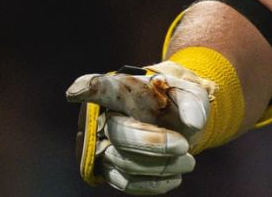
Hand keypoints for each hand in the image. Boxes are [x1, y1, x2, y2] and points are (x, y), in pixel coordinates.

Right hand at [66, 62, 213, 194]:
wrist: (178, 120)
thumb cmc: (178, 99)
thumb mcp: (192, 90)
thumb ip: (194, 101)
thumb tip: (195, 123)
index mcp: (124, 89)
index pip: (103, 87)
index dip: (90, 89)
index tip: (77, 91)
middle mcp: (107, 116)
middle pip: (119, 133)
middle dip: (154, 143)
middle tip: (183, 145)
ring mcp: (105, 145)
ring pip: (123, 162)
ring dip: (161, 165)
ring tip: (188, 161)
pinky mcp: (111, 169)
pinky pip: (126, 182)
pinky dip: (153, 183)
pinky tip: (175, 176)